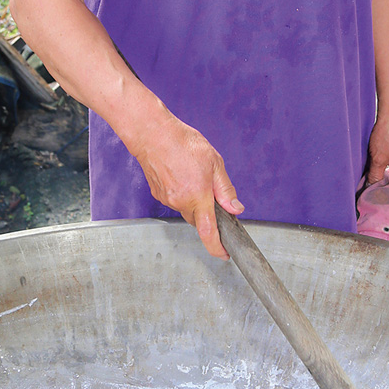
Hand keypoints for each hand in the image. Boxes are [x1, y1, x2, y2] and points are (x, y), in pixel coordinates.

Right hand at [132, 114, 242, 257]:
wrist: (152, 134)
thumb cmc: (182, 143)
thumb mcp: (214, 163)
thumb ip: (225, 189)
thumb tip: (235, 208)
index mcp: (198, 196)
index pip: (208, 232)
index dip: (217, 248)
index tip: (224, 254)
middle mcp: (180, 202)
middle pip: (198, 219)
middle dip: (207, 211)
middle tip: (209, 189)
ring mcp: (167, 199)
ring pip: (186, 209)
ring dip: (193, 199)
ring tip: (192, 173)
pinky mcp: (158, 194)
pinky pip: (175, 200)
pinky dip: (181, 192)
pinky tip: (181, 173)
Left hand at [365, 114, 388, 194]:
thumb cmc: (386, 134)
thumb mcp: (378, 158)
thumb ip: (374, 176)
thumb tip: (369, 190)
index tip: (377, 204)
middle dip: (387, 190)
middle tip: (373, 197)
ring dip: (386, 180)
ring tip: (373, 186)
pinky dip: (388, 171)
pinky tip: (377, 173)